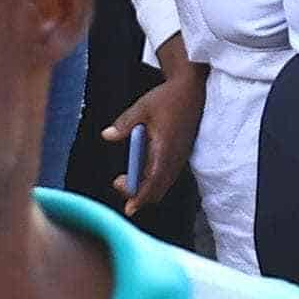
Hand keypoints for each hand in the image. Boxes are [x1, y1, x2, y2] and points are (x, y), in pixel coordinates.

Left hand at [104, 63, 204, 211]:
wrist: (192, 90)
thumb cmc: (167, 98)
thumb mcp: (142, 107)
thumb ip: (124, 124)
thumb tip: (107, 135)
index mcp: (166, 148)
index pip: (153, 181)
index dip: (141, 196)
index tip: (129, 208)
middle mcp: (175, 157)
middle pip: (158, 189)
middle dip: (139, 194)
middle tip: (119, 183)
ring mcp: (180, 157)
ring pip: (163, 184)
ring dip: (145, 187)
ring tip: (125, 180)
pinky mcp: (181, 154)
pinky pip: (168, 176)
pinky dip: (153, 181)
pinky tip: (141, 173)